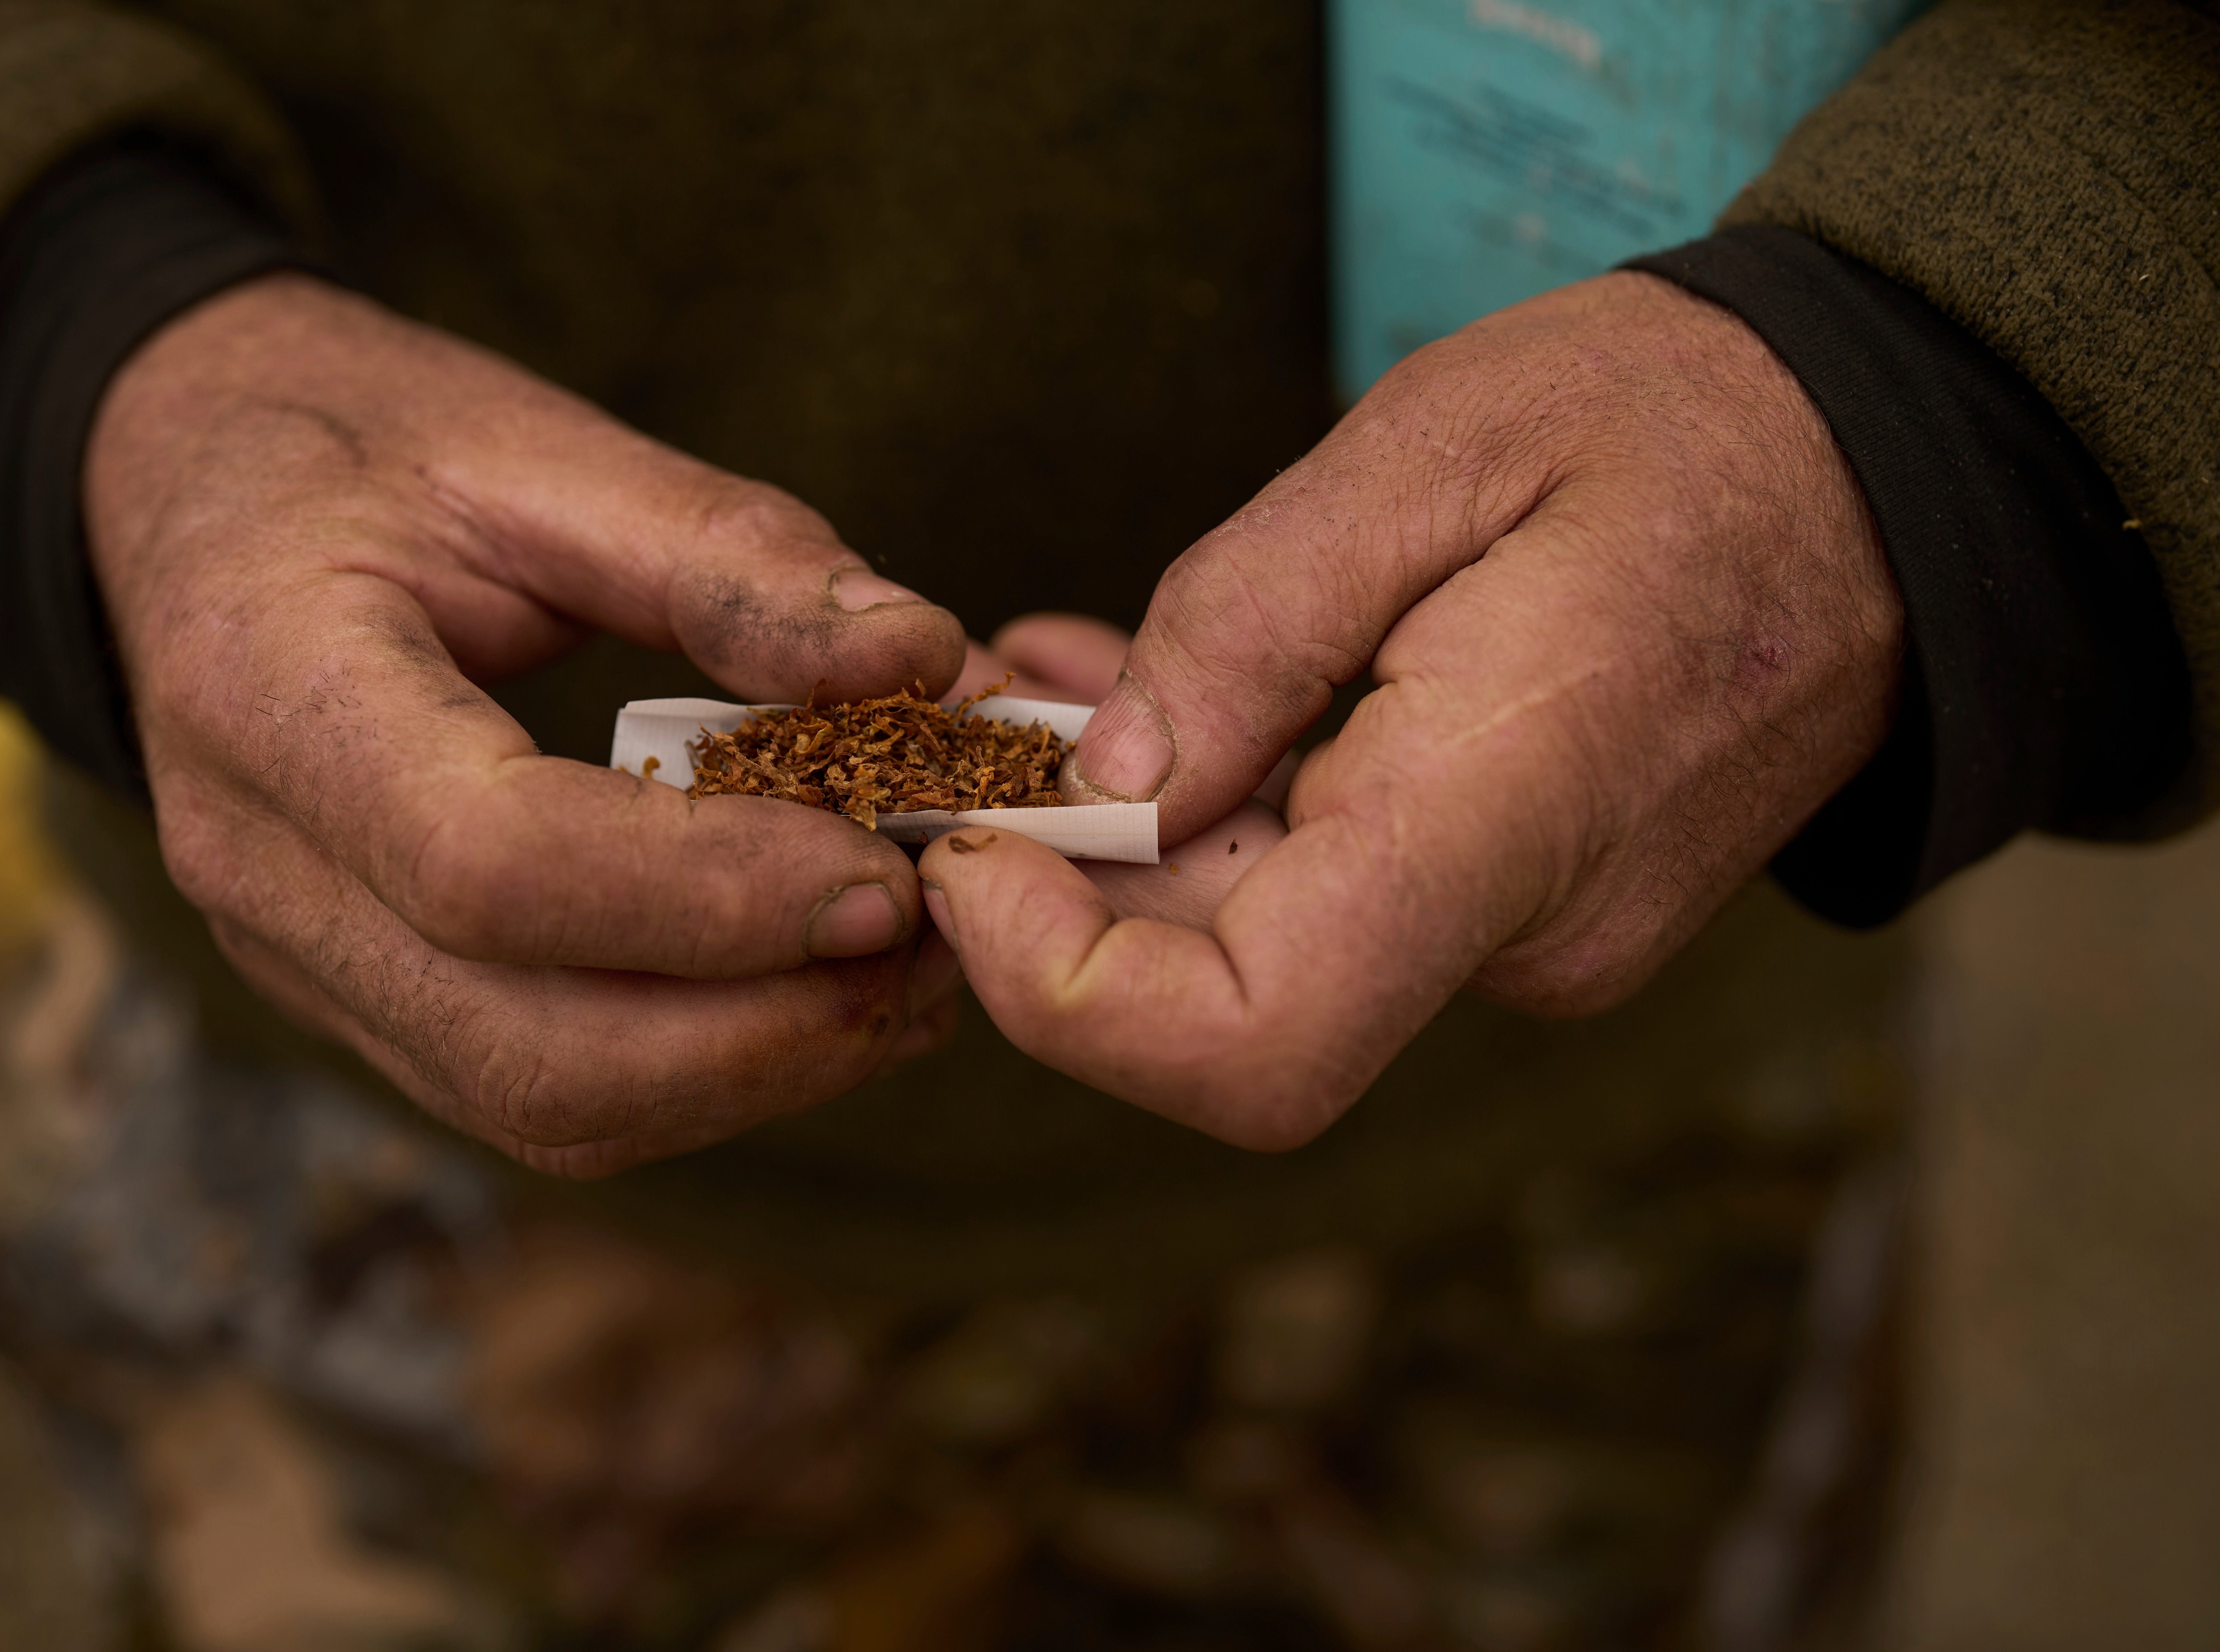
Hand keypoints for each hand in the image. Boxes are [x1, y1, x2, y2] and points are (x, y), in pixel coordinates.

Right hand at [85, 274, 967, 1175]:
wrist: (190, 486)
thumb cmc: (355, 445)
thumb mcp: (532, 446)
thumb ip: (728, 555)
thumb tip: (925, 658)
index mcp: (272, 696)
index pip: (490, 866)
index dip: (709, 893)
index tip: (887, 872)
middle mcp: (261, 870)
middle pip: (527, 1048)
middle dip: (760, 1030)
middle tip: (933, 941)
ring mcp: (301, 958)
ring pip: (544, 1107)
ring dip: (750, 1073)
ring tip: (903, 975)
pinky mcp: (362, 998)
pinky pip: (540, 1094)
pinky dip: (697, 1071)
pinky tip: (810, 988)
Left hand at [917, 272, 1902, 1148]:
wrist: (1883, 476)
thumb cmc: (1679, 424)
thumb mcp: (1436, 446)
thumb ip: (1253, 622)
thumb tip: (1110, 772)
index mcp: (1514, 816)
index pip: (1253, 1047)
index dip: (1068, 995)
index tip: (977, 856)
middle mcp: (1525, 931)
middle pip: (1223, 999)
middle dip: (1068, 880)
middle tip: (978, 715)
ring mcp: (1528, 934)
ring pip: (1258, 944)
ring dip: (1129, 834)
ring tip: (1051, 673)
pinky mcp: (1519, 903)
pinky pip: (1320, 895)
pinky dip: (1212, 818)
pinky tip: (1151, 697)